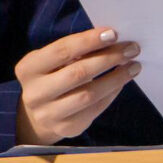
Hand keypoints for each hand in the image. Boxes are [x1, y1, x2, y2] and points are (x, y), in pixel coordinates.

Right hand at [14, 27, 139, 144]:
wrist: (37, 115)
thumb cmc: (51, 76)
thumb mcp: (52, 61)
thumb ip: (75, 50)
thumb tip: (111, 39)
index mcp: (29, 68)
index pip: (61, 51)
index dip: (88, 41)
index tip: (113, 33)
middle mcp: (35, 93)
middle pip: (78, 73)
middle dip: (109, 58)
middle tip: (132, 48)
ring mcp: (49, 114)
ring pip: (89, 94)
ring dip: (116, 78)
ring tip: (134, 66)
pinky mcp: (67, 128)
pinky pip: (95, 109)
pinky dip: (112, 93)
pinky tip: (122, 81)